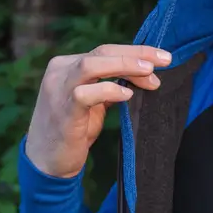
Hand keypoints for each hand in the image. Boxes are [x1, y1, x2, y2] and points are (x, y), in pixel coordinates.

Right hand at [24, 44, 171, 178]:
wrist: (48, 161)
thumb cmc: (73, 129)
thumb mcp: (94, 102)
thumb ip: (111, 85)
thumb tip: (145, 74)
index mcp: (67, 65)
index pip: (105, 51)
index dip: (136, 52)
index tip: (162, 58)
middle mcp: (60, 71)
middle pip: (102, 52)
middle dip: (137, 54)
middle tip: (165, 60)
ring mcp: (58, 89)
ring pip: (92, 64)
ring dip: (125, 66)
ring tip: (149, 73)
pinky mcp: (62, 110)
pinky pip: (84, 93)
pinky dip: (108, 90)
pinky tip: (127, 95)